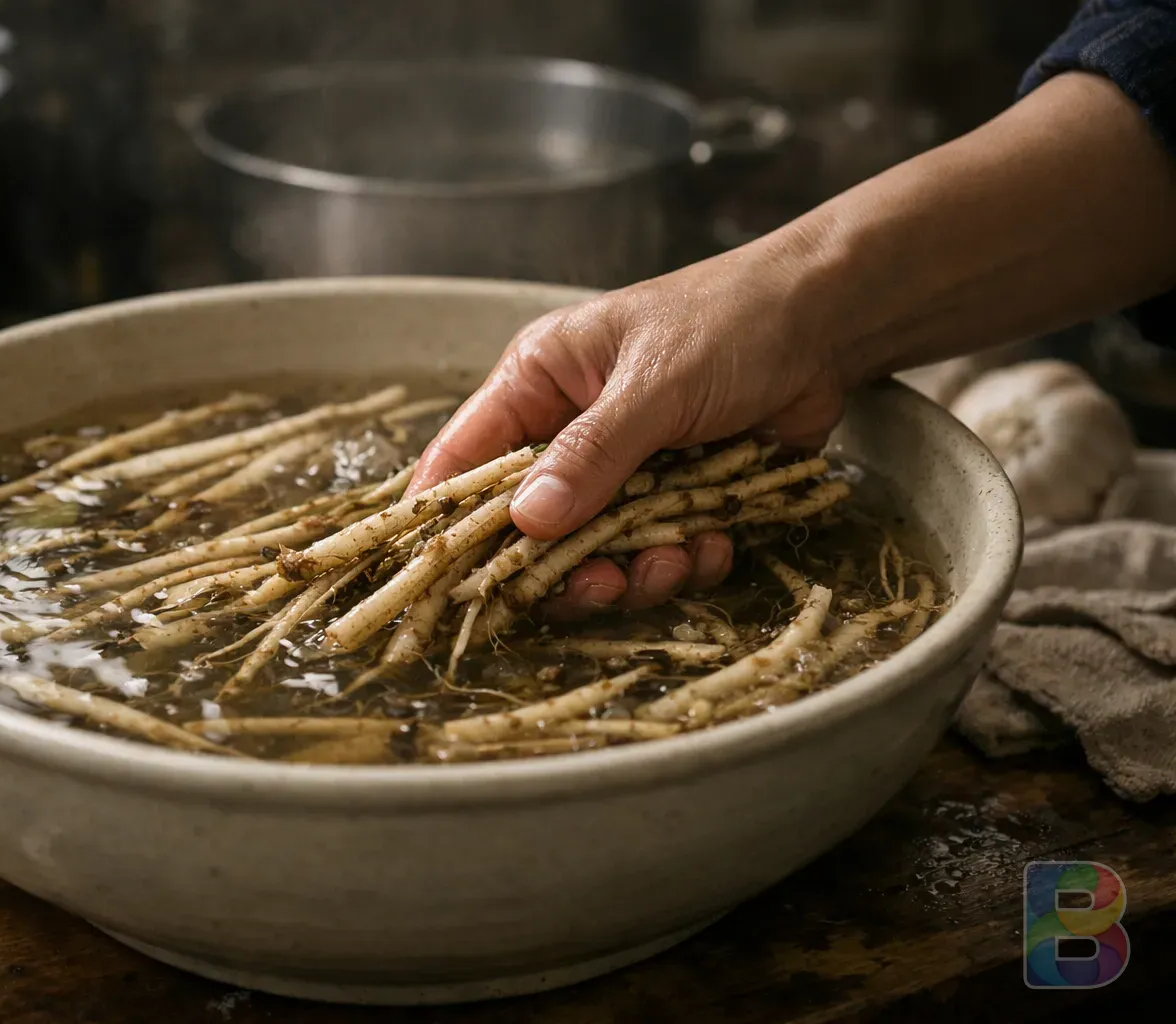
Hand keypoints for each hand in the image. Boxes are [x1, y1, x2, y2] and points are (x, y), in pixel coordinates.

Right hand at [410, 244, 846, 617]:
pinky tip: (718, 537)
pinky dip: (687, 557)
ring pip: (596, 551)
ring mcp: (622, 467)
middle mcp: (568, 430)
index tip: (451, 582)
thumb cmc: (730, 321)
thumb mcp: (654, 384)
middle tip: (602, 583)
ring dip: (636, 568)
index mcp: (538, 384)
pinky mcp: (675, 495)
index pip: (463, 459)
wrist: (830, 321)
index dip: (447, 522)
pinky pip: (659, 551)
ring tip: (678, 555)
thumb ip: (591, 455)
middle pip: (530, 526)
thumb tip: (526, 523)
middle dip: (566, 565)